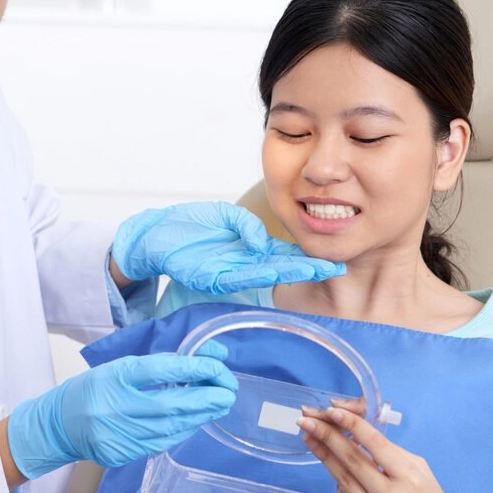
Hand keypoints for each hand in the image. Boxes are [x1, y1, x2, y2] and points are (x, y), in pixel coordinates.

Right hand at [7, 348, 235, 479]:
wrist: (59, 425)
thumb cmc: (93, 389)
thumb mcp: (121, 367)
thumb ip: (160, 364)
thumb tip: (204, 358)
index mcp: (112, 378)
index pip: (157, 370)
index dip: (191, 367)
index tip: (216, 365)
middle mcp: (115, 407)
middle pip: (170, 404)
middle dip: (206, 398)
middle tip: (229, 391)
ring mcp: (118, 434)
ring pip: (170, 428)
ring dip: (200, 416)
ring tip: (219, 405)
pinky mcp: (122, 453)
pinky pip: (161, 443)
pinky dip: (183, 430)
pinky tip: (196, 421)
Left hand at [112, 201, 343, 294]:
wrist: (157, 236)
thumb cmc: (190, 226)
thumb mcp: (223, 216)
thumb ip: (245, 224)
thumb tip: (261, 240)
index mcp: (251, 249)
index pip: (284, 254)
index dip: (306, 257)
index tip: (330, 259)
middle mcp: (245, 264)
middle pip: (281, 266)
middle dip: (307, 269)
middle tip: (335, 268)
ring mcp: (229, 272)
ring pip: (264, 273)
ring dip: (289, 273)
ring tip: (314, 270)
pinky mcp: (211, 277)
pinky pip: (237, 275)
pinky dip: (256, 272)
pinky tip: (274, 270)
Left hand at [300, 402, 462, 492]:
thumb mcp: (421, 473)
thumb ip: (392, 454)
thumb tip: (358, 434)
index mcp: (408, 478)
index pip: (375, 445)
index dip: (352, 425)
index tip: (332, 411)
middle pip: (351, 460)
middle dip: (326, 436)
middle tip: (305, 419)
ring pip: (342, 479)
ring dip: (323, 456)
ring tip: (309, 436)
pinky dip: (340, 483)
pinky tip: (334, 469)